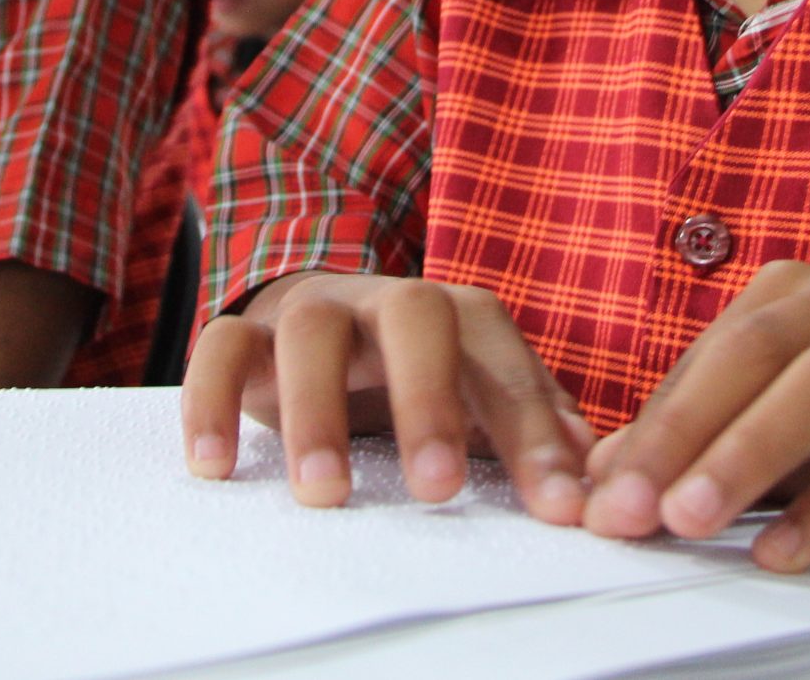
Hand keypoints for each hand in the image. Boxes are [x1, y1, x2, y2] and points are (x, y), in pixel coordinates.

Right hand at [181, 273, 594, 522]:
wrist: (321, 320)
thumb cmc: (415, 374)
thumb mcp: (476, 395)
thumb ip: (532, 427)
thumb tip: (598, 478)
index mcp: (458, 315)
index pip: (505, 360)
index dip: (535, 432)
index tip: (559, 508)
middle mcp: (387, 300)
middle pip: (415, 314)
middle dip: (429, 399)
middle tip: (440, 488)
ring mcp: (313, 310)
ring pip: (311, 332)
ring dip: (316, 413)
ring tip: (327, 497)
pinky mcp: (246, 332)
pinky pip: (218, 346)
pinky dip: (210, 402)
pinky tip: (215, 469)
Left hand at [581, 260, 809, 572]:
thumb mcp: (773, 437)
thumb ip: (695, 444)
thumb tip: (600, 481)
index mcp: (797, 292)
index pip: (707, 356)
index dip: (648, 427)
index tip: (597, 501)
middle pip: (757, 352)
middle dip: (685, 433)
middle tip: (629, 510)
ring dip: (749, 454)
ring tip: (691, 520)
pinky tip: (782, 550)